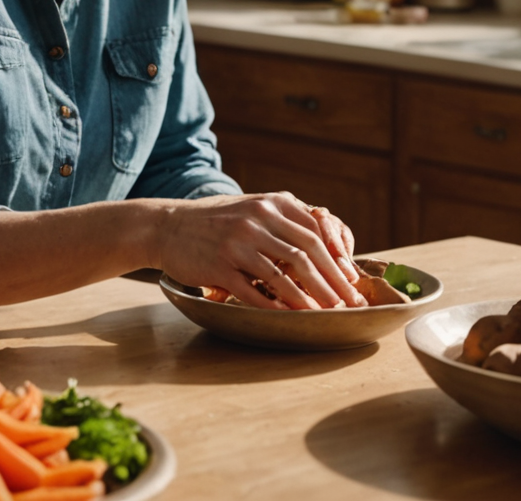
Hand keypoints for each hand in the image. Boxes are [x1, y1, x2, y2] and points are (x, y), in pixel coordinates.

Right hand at [155, 192, 367, 309]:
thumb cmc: (218, 220)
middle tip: (348, 302)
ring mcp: (237, 244)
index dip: (337, 258)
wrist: (169, 226)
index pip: (315, 232)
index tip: (351, 279)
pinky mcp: (219, 267)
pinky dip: (274, 306)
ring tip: (325, 313)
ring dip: (307, 298)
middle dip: (332, 282)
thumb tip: (327, 242)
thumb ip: (286, 218)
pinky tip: (289, 317)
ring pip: (282, 275)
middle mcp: (257, 220)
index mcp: (271, 203)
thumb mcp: (254, 206)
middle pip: (305, 255)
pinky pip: (253, 291)